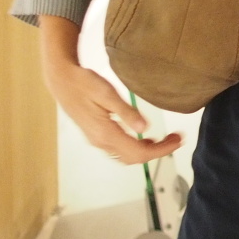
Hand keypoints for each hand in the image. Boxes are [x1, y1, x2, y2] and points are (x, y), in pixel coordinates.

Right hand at [39, 18, 180, 164]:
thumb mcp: (107, 93)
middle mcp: (101, 141)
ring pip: (127, 155)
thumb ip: (126, 112)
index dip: (161, 150)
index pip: (138, 152)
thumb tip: (145, 127)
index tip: (177, 141)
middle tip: (177, 138)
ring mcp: (97, 139)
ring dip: (148, 150)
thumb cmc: (83, 83)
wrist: (61, 81)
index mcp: (105, 132)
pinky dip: (136, 146)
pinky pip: (120, 148)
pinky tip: (146, 136)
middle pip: (134, 157)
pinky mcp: (96, 135)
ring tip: (166, 138)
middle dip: (158, 151)